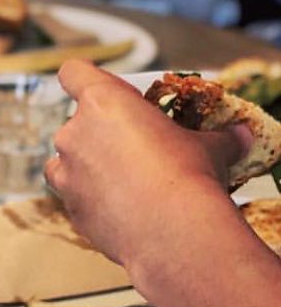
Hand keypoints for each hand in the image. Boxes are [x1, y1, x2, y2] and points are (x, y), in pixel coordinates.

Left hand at [44, 60, 250, 266]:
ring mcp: (66, 173)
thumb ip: (217, 137)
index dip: (85, 78)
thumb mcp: (209, 147)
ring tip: (122, 179)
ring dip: (86, 166)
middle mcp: (73, 133)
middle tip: (132, 147)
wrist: (173, 234)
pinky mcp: (70, 209)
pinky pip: (76, 196)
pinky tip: (122, 209)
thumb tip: (240, 135)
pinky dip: (92, 199)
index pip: (72, 72)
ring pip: (66, 161)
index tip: (107, 91)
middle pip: (75, 122)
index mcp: (102, 103)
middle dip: (99, 132)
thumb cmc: (189, 176)